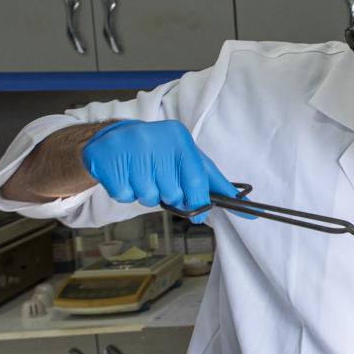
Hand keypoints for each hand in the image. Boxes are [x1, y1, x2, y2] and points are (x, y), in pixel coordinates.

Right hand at [81, 120, 239, 221]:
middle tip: (161, 183)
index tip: (200, 216)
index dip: (199, 202)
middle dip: (168, 197)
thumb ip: (213, 183)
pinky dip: (126, 194)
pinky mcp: (107, 160)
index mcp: (179, 137)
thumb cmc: (160, 154)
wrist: (113, 140)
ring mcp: (129, 148)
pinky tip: (126, 176)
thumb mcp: (187, 159)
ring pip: (148, 197)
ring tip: (142, 177)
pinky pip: (124, 196)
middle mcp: (155, 139)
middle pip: (172, 193)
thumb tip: (246, 208)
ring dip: (146, 195)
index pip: (196, 179)